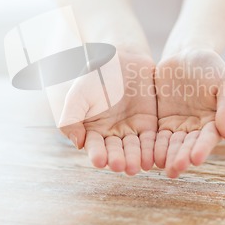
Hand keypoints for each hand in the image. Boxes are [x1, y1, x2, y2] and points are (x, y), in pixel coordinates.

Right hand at [59, 50, 156, 175]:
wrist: (122, 57)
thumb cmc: (95, 75)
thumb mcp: (78, 94)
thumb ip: (71, 118)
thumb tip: (77, 143)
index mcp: (93, 130)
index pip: (95, 146)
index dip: (97, 154)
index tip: (99, 161)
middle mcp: (111, 134)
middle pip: (115, 151)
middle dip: (118, 159)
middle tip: (121, 166)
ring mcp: (130, 130)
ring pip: (134, 149)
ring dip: (135, 158)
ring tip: (137, 166)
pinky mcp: (149, 124)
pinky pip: (151, 140)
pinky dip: (152, 150)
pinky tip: (153, 159)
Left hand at [154, 49, 224, 177]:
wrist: (186, 53)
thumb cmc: (210, 65)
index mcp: (214, 121)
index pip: (208, 138)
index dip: (202, 149)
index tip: (195, 159)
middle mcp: (196, 128)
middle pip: (187, 146)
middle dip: (181, 158)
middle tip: (173, 169)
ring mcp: (177, 125)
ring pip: (171, 144)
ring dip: (165, 156)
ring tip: (158, 166)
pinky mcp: (160, 120)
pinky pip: (155, 135)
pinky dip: (152, 145)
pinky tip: (145, 154)